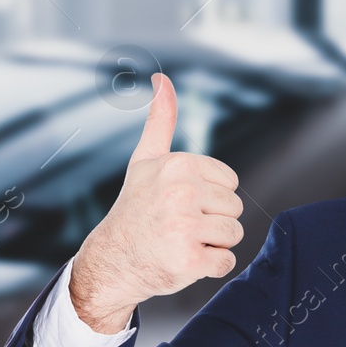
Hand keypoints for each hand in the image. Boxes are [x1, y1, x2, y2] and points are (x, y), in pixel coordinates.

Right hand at [70, 73, 244, 332]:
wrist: (110, 261)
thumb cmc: (136, 209)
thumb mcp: (145, 161)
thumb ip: (160, 121)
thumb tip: (163, 78)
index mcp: (178, 166)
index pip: (230, 184)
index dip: (209, 197)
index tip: (178, 203)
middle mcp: (181, 193)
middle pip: (235, 209)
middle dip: (212, 222)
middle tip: (177, 226)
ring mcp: (184, 228)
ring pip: (234, 235)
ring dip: (212, 244)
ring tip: (180, 242)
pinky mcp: (189, 260)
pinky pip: (226, 262)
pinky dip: (209, 268)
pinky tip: (181, 262)